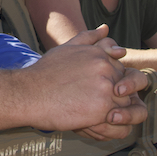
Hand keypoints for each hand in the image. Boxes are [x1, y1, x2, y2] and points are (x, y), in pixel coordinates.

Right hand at [24, 25, 147, 135]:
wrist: (29, 93)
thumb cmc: (45, 72)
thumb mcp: (67, 48)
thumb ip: (89, 38)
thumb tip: (105, 28)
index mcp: (100, 54)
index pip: (121, 69)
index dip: (110, 82)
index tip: (95, 88)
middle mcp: (107, 68)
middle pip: (126, 87)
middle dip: (115, 97)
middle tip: (94, 103)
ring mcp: (107, 88)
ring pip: (127, 105)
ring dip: (116, 113)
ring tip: (94, 115)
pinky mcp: (104, 109)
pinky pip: (121, 122)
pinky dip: (113, 127)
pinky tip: (95, 124)